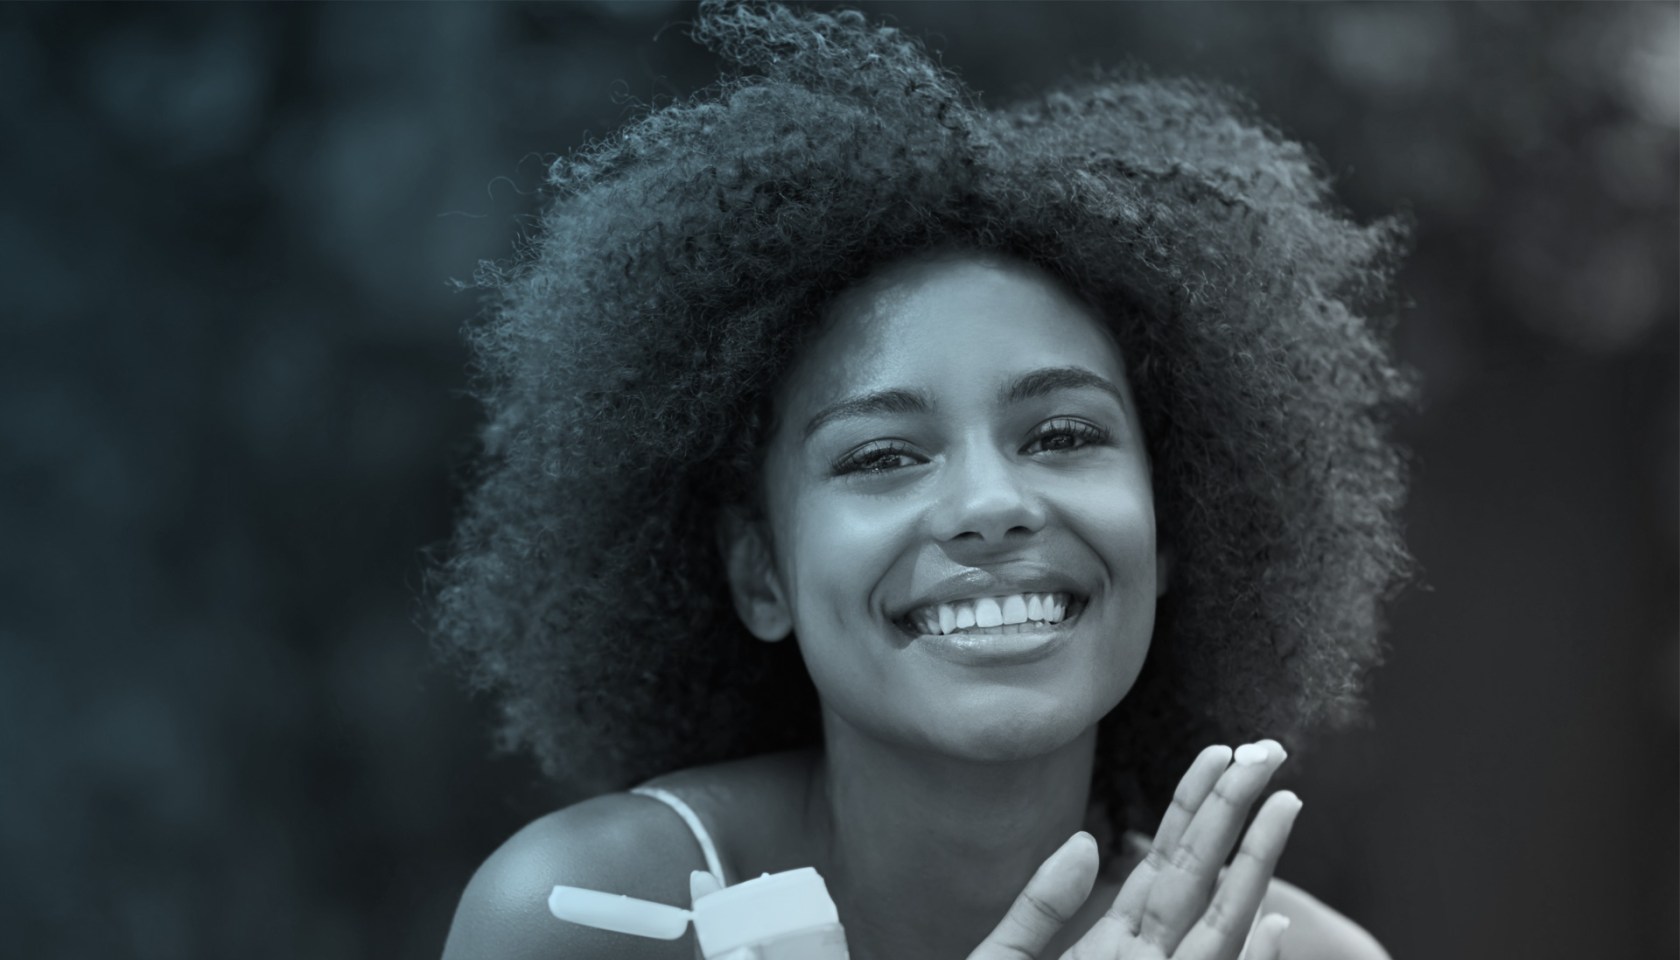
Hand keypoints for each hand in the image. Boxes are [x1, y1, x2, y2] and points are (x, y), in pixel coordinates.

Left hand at [967, 741, 1300, 959]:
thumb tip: (1089, 842)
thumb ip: (1042, 905)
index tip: (1223, 753)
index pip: (1166, 863)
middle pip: (1200, 879)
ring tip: (1284, 805)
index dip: (1194, 807)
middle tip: (1270, 752)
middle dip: (1234, 817)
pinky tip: (1272, 924)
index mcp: (1111, 946)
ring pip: (1218, 926)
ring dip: (1254, 869)